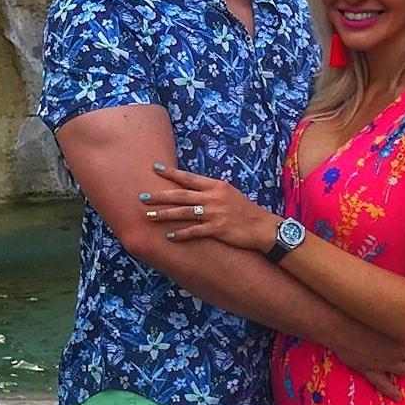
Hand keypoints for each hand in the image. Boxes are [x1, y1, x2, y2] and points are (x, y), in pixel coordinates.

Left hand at [140, 164, 279, 250]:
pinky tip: (169, 235)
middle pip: (181, 195)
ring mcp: (215, 213)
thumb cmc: (244, 210)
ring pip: (184, 212)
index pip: (189, 178)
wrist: (262, 226)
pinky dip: (181, 233)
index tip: (155, 168)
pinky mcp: (217, 229)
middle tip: (141, 196)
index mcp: (216, 185)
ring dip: (164, 214)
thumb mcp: (228, 192)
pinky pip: (195, 231)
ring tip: (148, 216)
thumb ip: (210, 190)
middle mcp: (213, 197)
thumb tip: (192, 187)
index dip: (171, 173)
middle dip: (159, 196)